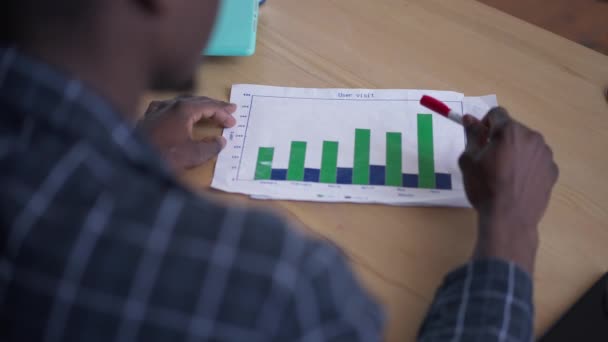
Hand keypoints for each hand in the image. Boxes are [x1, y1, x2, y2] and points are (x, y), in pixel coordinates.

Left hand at [138, 96, 236, 169]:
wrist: (133, 161)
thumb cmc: (165, 156)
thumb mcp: (193, 154)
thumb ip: (210, 146)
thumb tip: (221, 141)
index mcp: (183, 109)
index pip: (209, 107)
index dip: (223, 113)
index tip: (233, 121)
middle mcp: (170, 105)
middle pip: (197, 100)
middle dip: (214, 106)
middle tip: (228, 109)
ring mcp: (157, 109)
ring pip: (181, 101)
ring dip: (198, 105)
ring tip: (208, 109)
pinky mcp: (148, 118)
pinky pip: (167, 106)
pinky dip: (179, 108)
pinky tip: (176, 110)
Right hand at [459, 107, 558, 273]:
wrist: (509, 218)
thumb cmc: (484, 187)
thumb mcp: (469, 160)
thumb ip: (471, 135)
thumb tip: (470, 119)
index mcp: (510, 131)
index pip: (496, 114)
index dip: (484, 124)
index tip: (479, 139)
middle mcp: (532, 137)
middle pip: (513, 129)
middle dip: (500, 138)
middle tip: (489, 160)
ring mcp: (545, 154)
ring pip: (526, 144)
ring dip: (515, 151)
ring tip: (504, 174)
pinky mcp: (552, 170)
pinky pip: (536, 160)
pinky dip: (527, 166)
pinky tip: (517, 183)